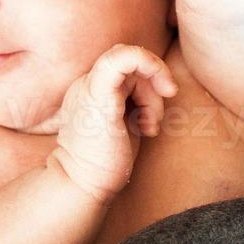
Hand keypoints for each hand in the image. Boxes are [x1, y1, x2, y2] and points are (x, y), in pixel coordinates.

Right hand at [47, 45, 178, 204]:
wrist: (82, 185)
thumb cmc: (106, 163)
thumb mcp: (125, 124)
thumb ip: (135, 101)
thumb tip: (161, 87)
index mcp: (92, 91)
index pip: (124, 65)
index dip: (147, 78)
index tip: (159, 105)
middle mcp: (87, 84)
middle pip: (130, 62)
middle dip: (152, 84)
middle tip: (154, 120)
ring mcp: (88, 86)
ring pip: (131, 61)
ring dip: (152, 94)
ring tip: (149, 126)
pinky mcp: (97, 94)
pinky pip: (122, 58)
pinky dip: (147, 66)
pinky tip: (154, 104)